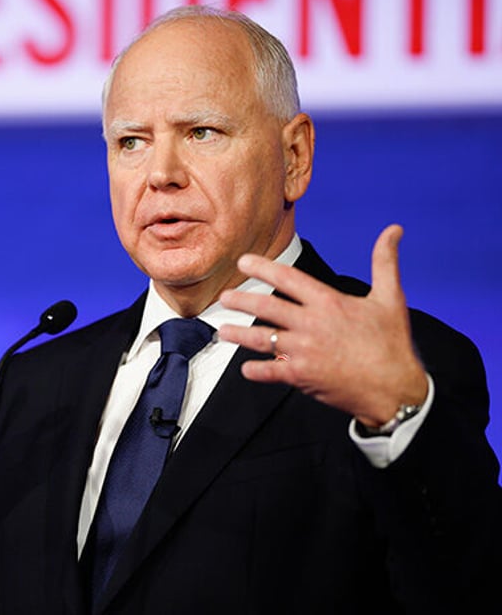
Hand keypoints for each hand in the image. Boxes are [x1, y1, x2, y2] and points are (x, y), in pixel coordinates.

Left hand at [217, 225, 427, 426]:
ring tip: (222, 331)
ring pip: (261, 338)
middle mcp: (312, 324)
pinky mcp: (302, 376)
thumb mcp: (390, 298)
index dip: (263, 267)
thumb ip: (385, 262)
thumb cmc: (392, 344)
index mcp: (329, 302)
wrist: (396, 389)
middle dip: (242, 299)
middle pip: (267, 306)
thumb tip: (394, 230)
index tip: (243, 261)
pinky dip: (255, 370)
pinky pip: (270, 371)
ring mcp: (304, 351)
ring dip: (239, 334)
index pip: (288, 278)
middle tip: (225, 296)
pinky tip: (246, 368)